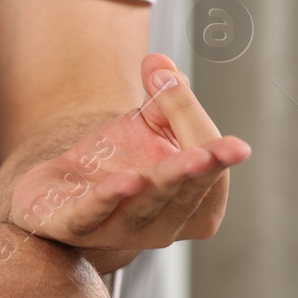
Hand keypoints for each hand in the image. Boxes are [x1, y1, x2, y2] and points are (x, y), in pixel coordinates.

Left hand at [8, 54, 250, 252]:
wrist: (64, 187)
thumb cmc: (122, 158)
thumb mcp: (150, 123)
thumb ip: (165, 95)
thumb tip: (158, 63)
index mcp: (197, 206)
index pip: (209, 174)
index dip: (213, 148)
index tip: (233, 141)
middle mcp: (165, 229)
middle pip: (182, 195)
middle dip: (194, 173)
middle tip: (207, 153)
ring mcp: (121, 234)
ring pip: (142, 208)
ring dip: (156, 186)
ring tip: (167, 167)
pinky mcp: (74, 228)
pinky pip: (91, 216)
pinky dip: (106, 200)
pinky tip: (121, 181)